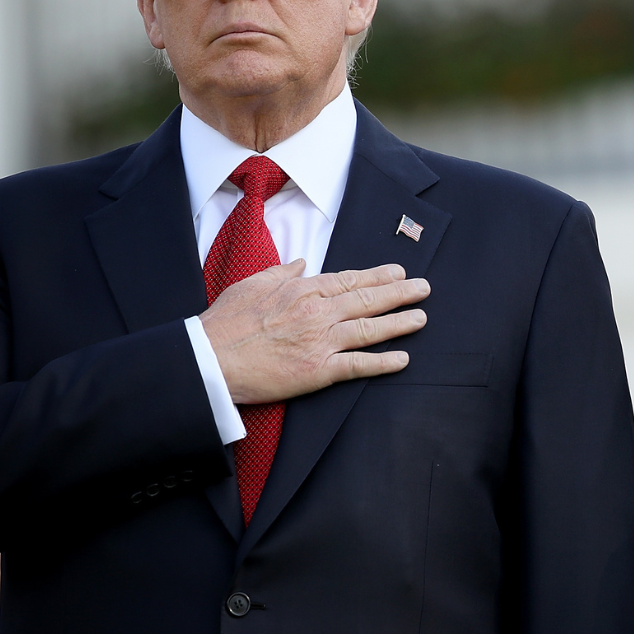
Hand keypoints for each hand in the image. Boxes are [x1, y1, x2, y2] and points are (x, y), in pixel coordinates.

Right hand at [200, 260, 429, 403]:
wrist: (209, 358)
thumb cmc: (225, 322)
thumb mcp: (252, 284)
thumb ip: (281, 272)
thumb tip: (302, 263)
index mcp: (302, 290)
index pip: (349, 280)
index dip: (377, 276)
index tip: (398, 271)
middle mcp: (317, 312)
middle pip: (367, 299)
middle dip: (400, 292)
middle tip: (423, 288)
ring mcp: (319, 341)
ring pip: (369, 329)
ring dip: (399, 323)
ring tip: (421, 318)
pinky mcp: (317, 371)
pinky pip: (358, 365)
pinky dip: (382, 362)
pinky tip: (402, 359)